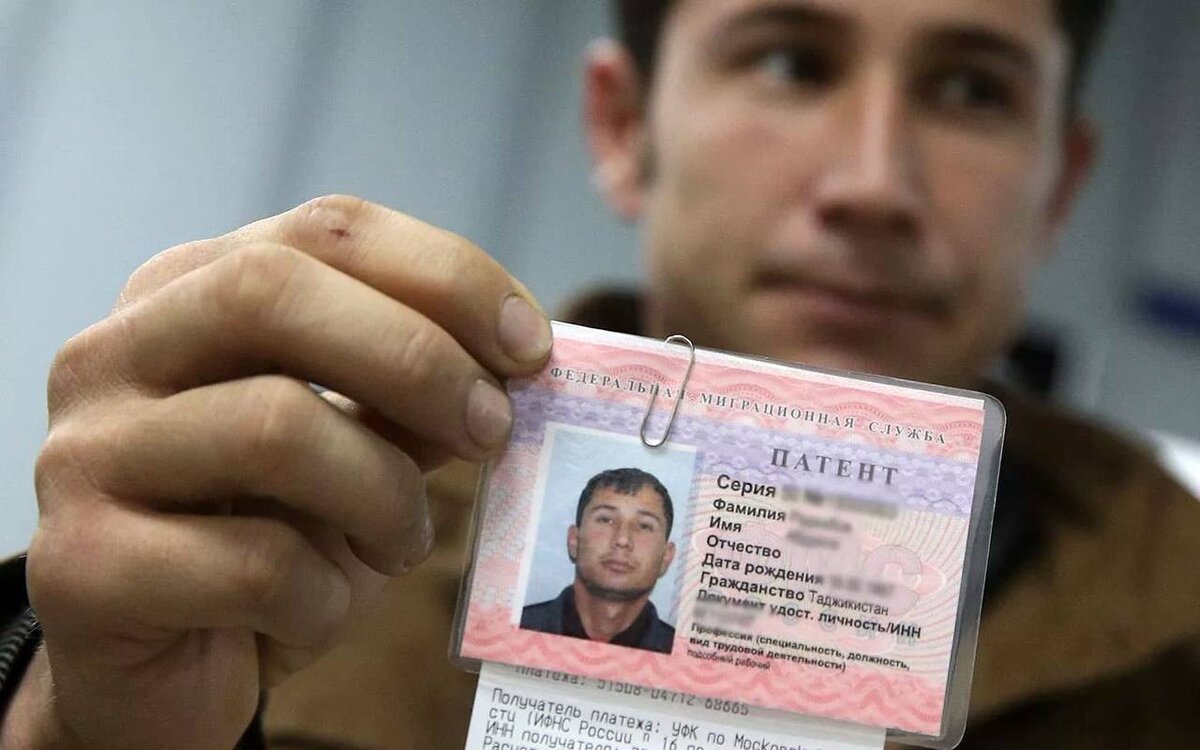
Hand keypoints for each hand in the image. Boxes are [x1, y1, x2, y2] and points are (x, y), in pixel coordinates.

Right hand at [13, 196, 551, 748]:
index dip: (448, 275)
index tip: (530, 347)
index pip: (326, 230)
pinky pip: (254, 564)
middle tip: (491, 431)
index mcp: (189, 291)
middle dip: (418, 360)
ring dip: (385, 496)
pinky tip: (322, 608)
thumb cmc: (270, 531)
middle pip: (275, 293)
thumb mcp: (354, 443)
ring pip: (275, 428)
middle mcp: (116, 351)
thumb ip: (413, 391)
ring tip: (404, 540)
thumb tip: (515, 358)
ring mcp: (85, 452)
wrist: (164, 662)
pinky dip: (329, 596)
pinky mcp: (80, 565)